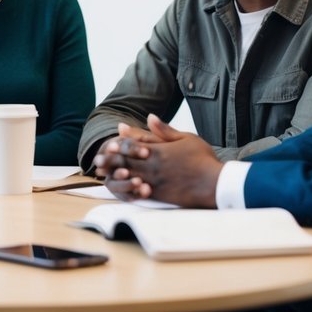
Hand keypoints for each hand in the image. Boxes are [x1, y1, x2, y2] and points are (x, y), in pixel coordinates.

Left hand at [101, 114, 221, 206]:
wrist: (214, 183)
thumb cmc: (203, 159)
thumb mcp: (186, 138)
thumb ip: (165, 130)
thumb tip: (150, 117)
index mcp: (158, 150)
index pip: (134, 145)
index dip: (120, 143)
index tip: (109, 142)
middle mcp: (152, 165)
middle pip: (126, 160)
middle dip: (111, 159)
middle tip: (98, 159)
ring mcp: (154, 180)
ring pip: (128, 175)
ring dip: (114, 173)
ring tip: (102, 173)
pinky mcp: (158, 194)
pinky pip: (137, 191)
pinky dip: (127, 189)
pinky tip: (119, 188)